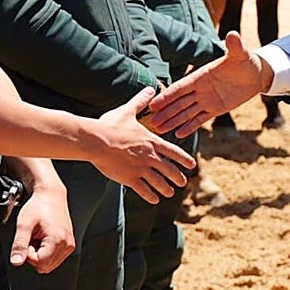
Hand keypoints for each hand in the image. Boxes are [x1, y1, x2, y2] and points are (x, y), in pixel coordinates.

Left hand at [8, 183, 74, 272]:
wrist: (50, 195)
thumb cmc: (39, 205)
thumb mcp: (24, 224)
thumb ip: (19, 245)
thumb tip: (16, 262)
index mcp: (58, 240)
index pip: (39, 263)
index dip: (28, 254)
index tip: (28, 239)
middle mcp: (67, 244)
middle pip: (45, 266)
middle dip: (35, 254)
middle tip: (33, 237)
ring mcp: (69, 244)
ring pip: (50, 263)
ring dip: (41, 253)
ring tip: (39, 236)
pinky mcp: (69, 243)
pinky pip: (55, 257)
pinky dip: (47, 250)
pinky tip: (44, 237)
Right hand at [95, 88, 195, 203]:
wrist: (96, 141)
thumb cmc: (111, 125)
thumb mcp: (128, 111)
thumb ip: (141, 102)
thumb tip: (150, 89)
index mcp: (152, 141)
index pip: (173, 152)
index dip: (184, 159)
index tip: (192, 166)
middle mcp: (150, 157)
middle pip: (169, 169)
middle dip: (177, 177)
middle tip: (183, 182)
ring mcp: (141, 169)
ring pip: (159, 182)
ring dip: (166, 188)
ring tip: (170, 193)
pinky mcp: (129, 179)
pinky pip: (144, 190)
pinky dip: (151, 196)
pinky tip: (154, 200)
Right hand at [145, 32, 270, 137]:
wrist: (256, 75)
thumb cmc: (246, 61)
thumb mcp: (240, 54)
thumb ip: (234, 46)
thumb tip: (233, 34)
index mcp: (201, 76)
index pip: (180, 88)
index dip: (166, 96)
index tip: (152, 104)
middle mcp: (200, 89)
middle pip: (179, 102)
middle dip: (165, 112)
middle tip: (151, 122)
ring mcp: (207, 100)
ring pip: (186, 113)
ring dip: (173, 121)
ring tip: (160, 129)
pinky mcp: (216, 109)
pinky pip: (200, 119)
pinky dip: (190, 127)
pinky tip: (179, 135)